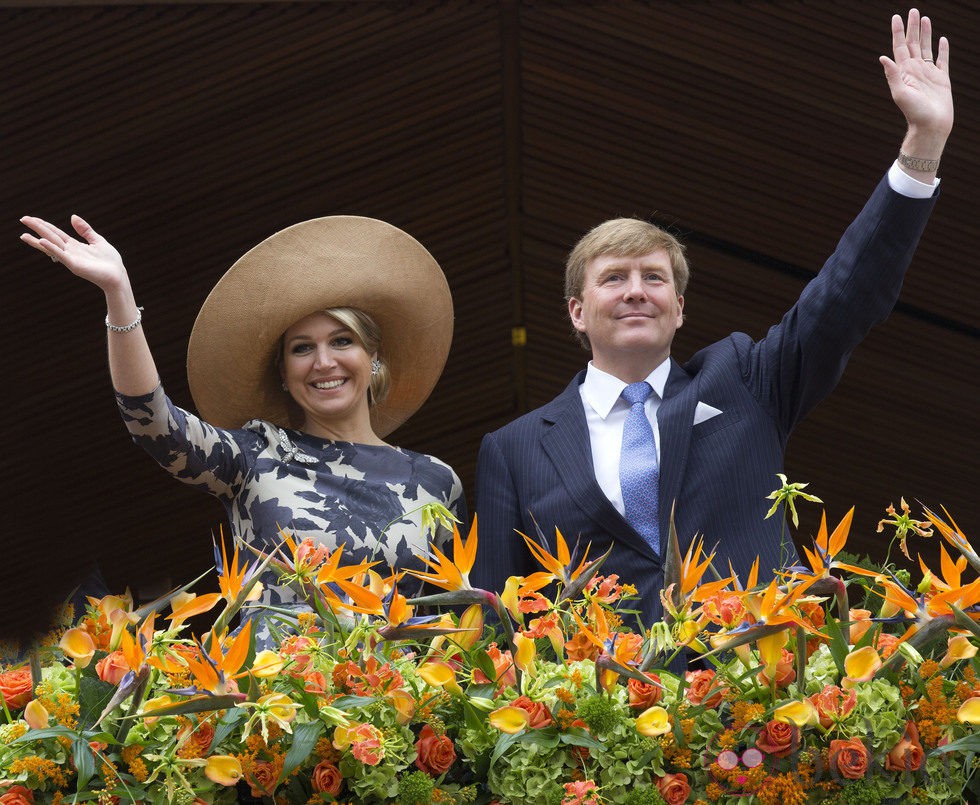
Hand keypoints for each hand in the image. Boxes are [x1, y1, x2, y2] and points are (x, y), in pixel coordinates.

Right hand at [20, 214, 128, 292]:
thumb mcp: (98, 241)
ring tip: (24, 234)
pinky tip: (42, 242)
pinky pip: (61, 255)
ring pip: (52, 246)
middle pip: (50, 237)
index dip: (44, 225)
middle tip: (22, 219)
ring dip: (37, 240)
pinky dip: (52, 249)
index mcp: (74, 246)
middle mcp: (70, 252)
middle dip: (37, 228)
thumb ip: (85, 230)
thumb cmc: (110, 261)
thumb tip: (72, 216)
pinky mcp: (75, 265)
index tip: (31, 218)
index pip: (56, 233)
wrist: (118, 276)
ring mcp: (71, 259)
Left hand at [880, 8, 952, 146]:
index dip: (897, 32)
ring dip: (925, 34)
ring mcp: (928, 73)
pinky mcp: (941, 78)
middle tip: (912, 11)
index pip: (899, 47)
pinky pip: (942, 60)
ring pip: (926, 48)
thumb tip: (882, 57)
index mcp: (903, 72)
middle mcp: (914, 70)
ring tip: (924, 19)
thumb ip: (892, 75)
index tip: (896, 17)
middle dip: (912, 27)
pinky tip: (942, 39)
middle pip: (913, 43)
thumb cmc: (914, 113)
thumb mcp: (900, 93)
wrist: (931, 126)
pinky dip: (942, 49)